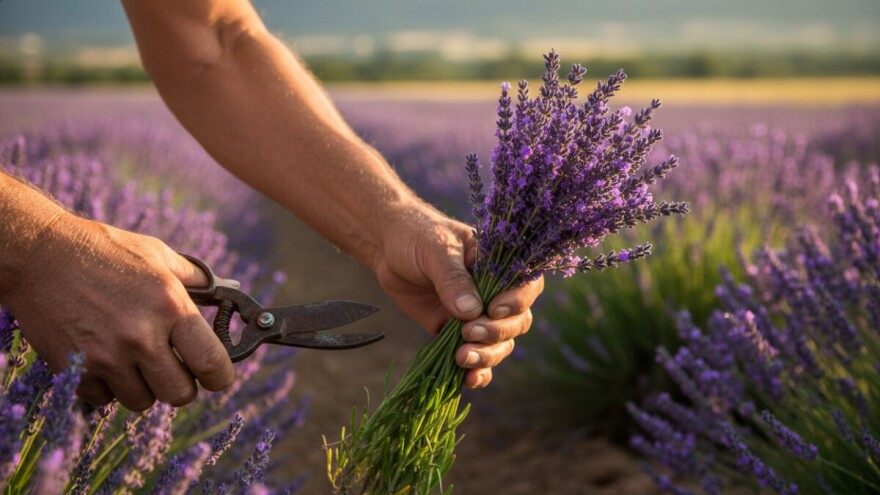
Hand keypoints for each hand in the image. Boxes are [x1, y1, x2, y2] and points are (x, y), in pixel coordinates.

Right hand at [5, 212, 234, 410]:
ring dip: (143, 386)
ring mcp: (106, 357)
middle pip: (180, 394)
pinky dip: (107, 386)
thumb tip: (226, 295)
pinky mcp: (75, 370)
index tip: (217, 376)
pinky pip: (105, 399)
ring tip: (133, 357)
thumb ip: (196, 279)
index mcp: (170, 307)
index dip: (220, 377)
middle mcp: (141, 337)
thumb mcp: (157, 254)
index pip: (212, 364)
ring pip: (143, 401)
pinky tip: (103, 357)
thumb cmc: (104, 251)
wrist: (39, 255)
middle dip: (181, 384)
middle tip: (172, 366)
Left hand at [374, 201, 543, 387]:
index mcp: (499, 265)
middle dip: (496, 333)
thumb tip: (471, 312)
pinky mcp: (457, 332)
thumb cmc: (417, 237)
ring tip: (461, 357)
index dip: (517, 303)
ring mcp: (477, 315)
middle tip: (467, 332)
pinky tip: (468, 380)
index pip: (527, 286)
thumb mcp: (436, 249)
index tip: (492, 310)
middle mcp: (495, 293)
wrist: (389, 248)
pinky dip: (477, 371)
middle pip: (516, 322)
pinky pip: (477, 356)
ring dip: (486, 356)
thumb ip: (452, 278)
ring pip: (500, 344)